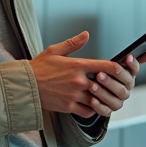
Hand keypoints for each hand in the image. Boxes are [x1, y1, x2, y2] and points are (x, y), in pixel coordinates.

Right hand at [28, 32, 145, 118]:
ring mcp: (74, 95)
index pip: (105, 66)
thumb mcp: (54, 50)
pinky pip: (88, 112)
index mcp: (77, 65)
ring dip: (102, 98)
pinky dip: (93, 109)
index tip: (121, 68)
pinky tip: (93, 105)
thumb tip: (87, 34)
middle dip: (111, 84)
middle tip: (116, 84)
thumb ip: (73, 43)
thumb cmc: (39, 67)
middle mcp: (78, 81)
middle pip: (105, 84)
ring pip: (98, 100)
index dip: (117, 68)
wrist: (24, 85)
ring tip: (105, 95)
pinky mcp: (68, 107)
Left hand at [85, 50, 145, 118]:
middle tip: (100, 74)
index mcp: (128, 76)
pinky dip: (99, 106)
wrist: (88, 88)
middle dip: (111, 81)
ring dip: (103, 93)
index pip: (135, 70)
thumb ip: (126, 57)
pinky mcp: (108, 110)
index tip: (127, 57)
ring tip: (92, 86)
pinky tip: (92, 100)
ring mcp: (118, 101)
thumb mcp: (111, 63)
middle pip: (123, 87)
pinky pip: (105, 110)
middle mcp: (126, 90)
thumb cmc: (101, 73)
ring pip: (115, 100)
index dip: (132, 64)